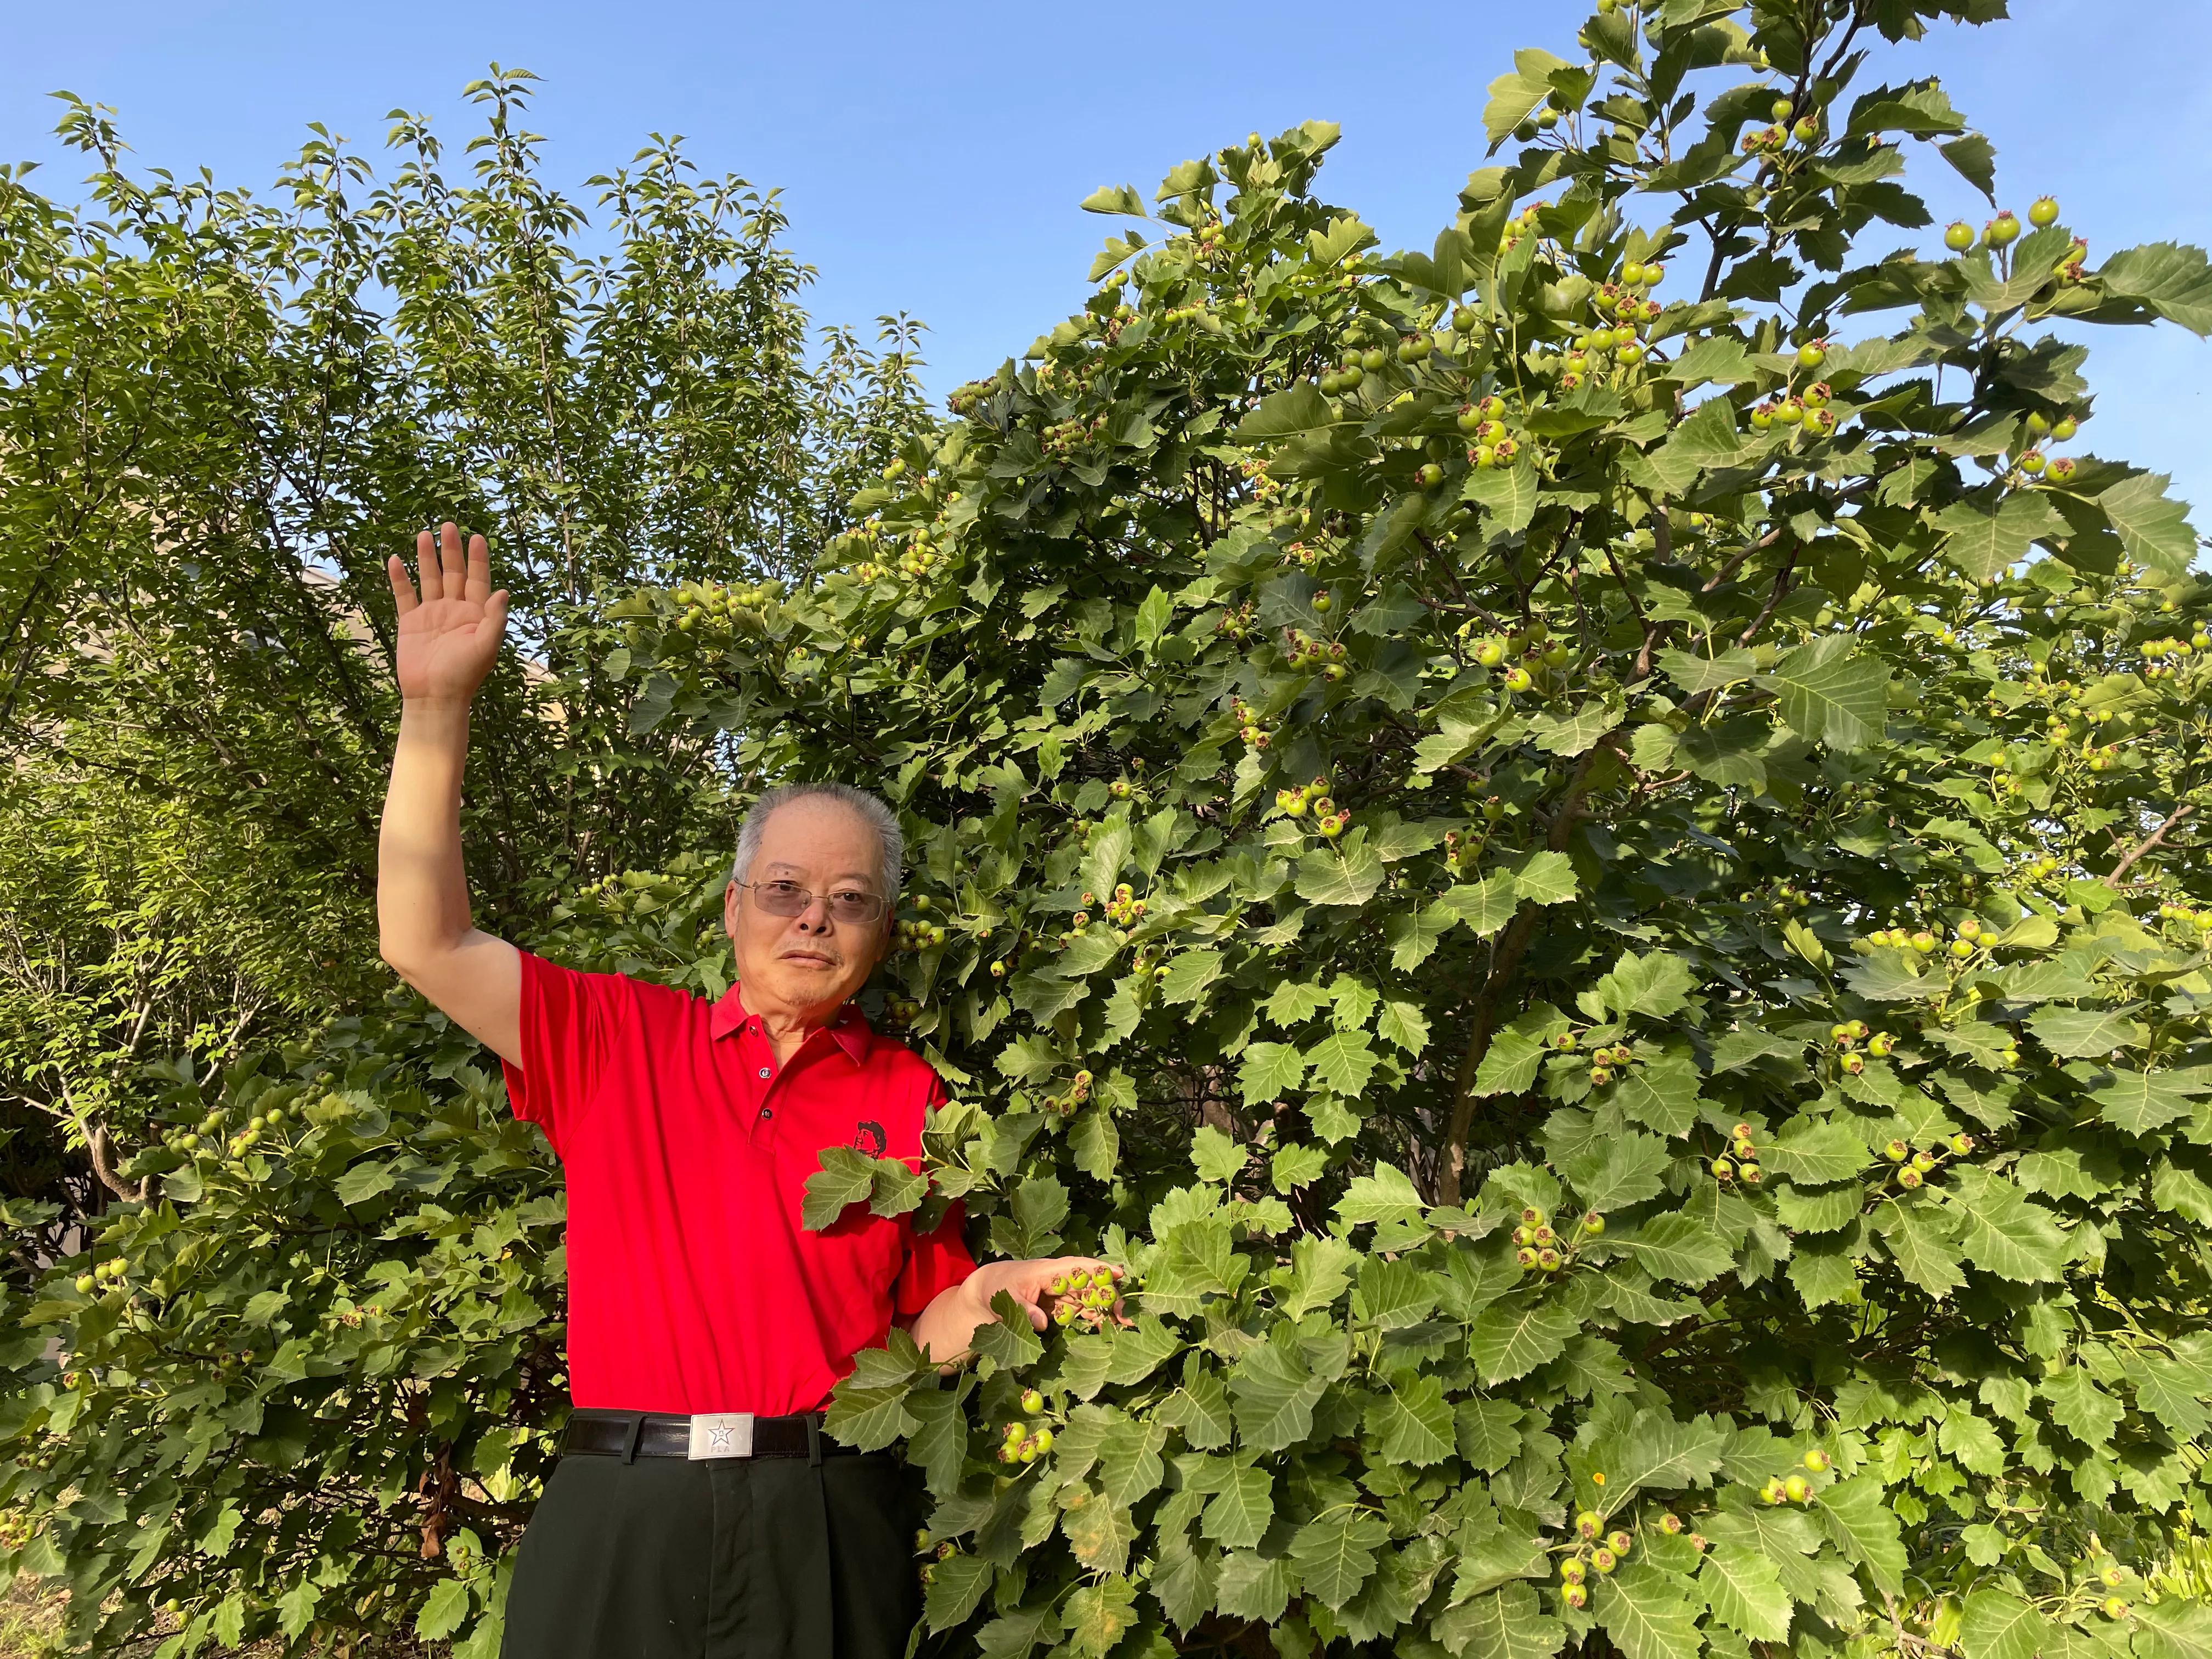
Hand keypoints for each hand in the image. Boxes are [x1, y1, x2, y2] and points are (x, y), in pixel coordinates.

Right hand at [387, 522, 509, 705]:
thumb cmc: (464, 675)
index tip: (477, 537)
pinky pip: (404, 595)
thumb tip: (503, 591)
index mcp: (476, 614)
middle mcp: (455, 610)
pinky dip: (400, 579)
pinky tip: (395, 560)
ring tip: (425, 534)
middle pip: (454, 573)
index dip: (478, 559)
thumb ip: (495, 619)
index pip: (478, 580)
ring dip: (427, 558)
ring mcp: (432, 614)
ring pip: (430, 579)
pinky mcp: (410, 622)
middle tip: (448, 525)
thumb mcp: (485, 647)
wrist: (434, 697)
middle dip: (452, 550)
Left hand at [963, 1255, 1128, 1332]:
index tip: (1117, 1273)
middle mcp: (1059, 1280)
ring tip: (1124, 1326)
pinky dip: (1094, 1319)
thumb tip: (1042, 1323)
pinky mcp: (1060, 1307)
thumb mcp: (1006, 1298)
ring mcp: (1062, 1294)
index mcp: (1047, 1270)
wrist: (987, 1292)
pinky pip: (1081, 1312)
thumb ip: (1023, 1310)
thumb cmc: (997, 1288)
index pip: (1076, 1266)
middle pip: (1089, 1284)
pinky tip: (1109, 1329)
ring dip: (1106, 1310)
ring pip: (1089, 1299)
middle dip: (1109, 1296)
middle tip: (1126, 1314)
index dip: (1097, 1269)